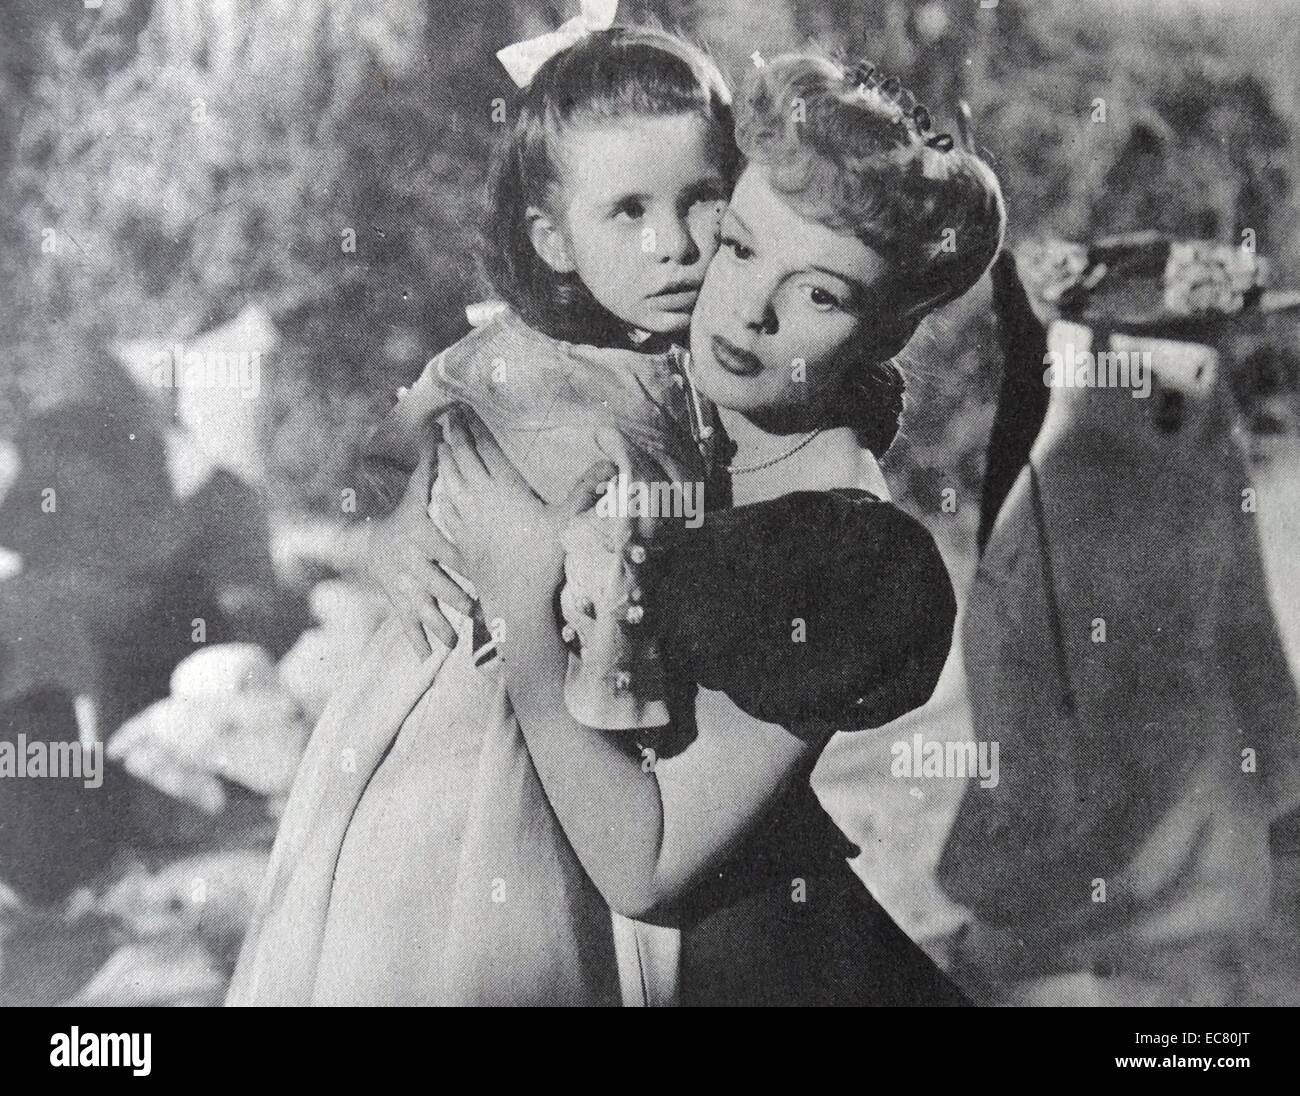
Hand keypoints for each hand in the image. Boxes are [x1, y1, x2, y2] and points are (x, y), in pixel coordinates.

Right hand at [362, 444, 475, 656]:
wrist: (364, 542)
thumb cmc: (404, 515)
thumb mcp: (416, 492)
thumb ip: (433, 466)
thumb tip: (440, 427)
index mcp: (422, 538)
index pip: (447, 551)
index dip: (464, 563)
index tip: (484, 573)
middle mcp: (411, 564)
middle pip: (436, 584)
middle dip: (455, 599)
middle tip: (477, 613)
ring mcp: (401, 587)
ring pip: (422, 609)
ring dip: (438, 626)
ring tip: (455, 643)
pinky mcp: (396, 603)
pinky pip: (405, 624)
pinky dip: (415, 641)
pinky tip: (427, 659)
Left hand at [436, 407, 615, 607]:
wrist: (514, 602)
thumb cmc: (542, 560)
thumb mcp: (568, 522)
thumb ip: (585, 490)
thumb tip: (609, 463)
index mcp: (504, 489)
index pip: (484, 450)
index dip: (473, 428)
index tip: (464, 410)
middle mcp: (480, 499)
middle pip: (461, 460)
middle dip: (454, 436)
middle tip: (447, 418)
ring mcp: (466, 519)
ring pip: (448, 481)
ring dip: (443, 461)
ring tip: (439, 446)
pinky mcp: (460, 539)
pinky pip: (445, 507)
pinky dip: (440, 492)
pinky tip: (441, 491)